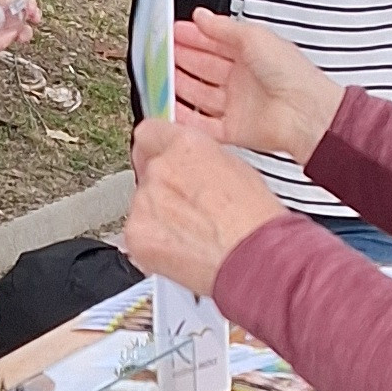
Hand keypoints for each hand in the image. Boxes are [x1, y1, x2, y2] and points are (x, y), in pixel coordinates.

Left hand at [123, 116, 285, 302]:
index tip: (158, 157)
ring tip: (192, 234)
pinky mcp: (136, 234)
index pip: (149, 132)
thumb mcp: (236, 168)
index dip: (156, 147)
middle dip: (163, 188)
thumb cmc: (255, 219)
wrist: (254, 258)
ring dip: (159, 216)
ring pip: (142, 203)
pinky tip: (182, 250)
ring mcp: (145, 201)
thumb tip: (193, 166)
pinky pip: (137, 233)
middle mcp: (161, 168)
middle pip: (147, 171)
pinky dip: (154, 242)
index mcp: (187, 146)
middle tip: (189, 208)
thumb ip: (202, 160)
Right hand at [171, 10, 339, 162]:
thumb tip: (202, 16)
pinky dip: (185, 118)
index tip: (171, 32)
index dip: (192, 37)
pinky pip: (202, 124)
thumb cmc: (292, 74)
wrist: (305, 113)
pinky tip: (170, 108)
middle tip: (159, 52)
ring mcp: (237, 105)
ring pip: (199, 95)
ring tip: (158, 77)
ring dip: (179, 86)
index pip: (214, 43)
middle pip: (203, 68)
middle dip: (180, 59)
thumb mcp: (254, 37)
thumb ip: (224, 28)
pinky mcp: (234, 130)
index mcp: (251, 56)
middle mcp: (243, 80)